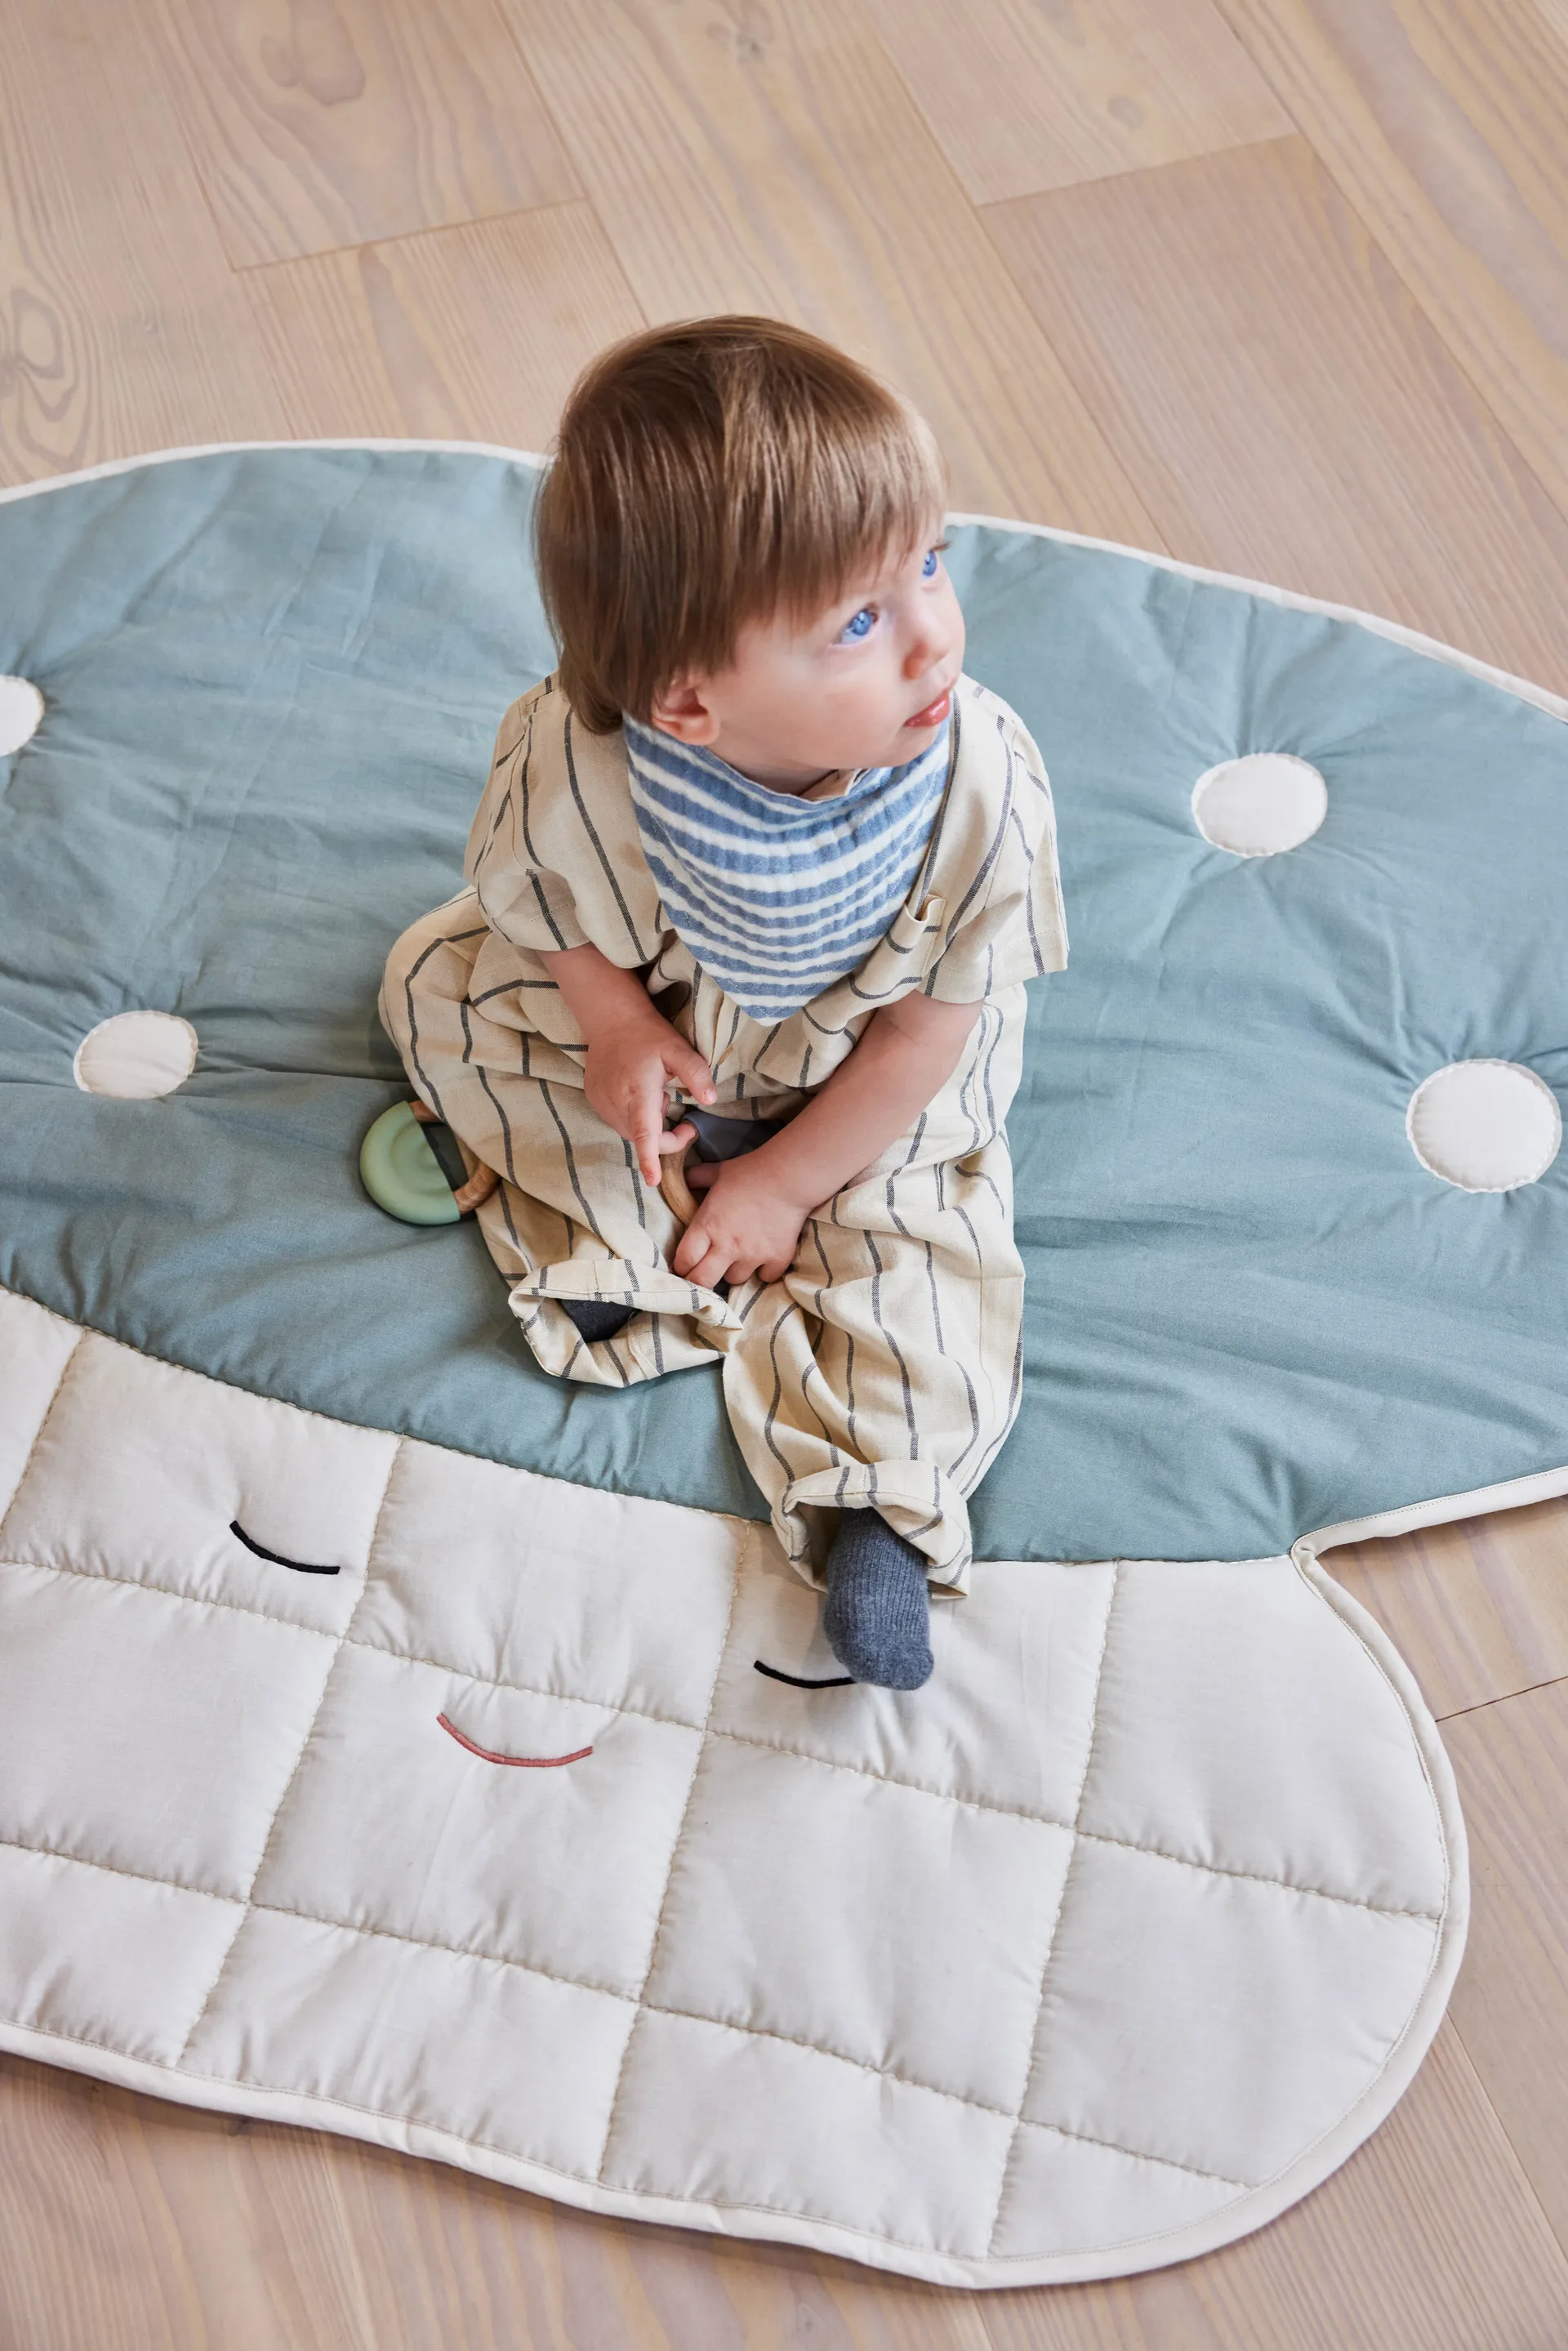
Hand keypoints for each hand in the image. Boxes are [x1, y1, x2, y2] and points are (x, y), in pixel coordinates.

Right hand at [582, 1005, 715, 1185]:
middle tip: (686, 1122)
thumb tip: (710, 1100)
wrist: (610, 1019)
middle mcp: (616, 1102)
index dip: (649, 1158)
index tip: (653, 1180)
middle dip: (666, 1139)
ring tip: (656, 1097)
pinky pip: (619, 1122)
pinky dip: (634, 1118)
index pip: (645, 1132)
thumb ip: (696, 1074)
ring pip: (631, 1133)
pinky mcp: (595, 1101)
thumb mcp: (678, 1049)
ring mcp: (602, 1103)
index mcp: (639, 1092)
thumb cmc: (648, 1034)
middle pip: (643, 1140)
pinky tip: (638, 1094)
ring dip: (648, 1126)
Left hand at [672, 1154, 812, 1287]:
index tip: (684, 1264)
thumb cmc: (751, 1172)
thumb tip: (683, 1178)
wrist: (789, 1176)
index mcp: (707, 1225)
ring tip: (739, 1256)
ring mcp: (753, 1255)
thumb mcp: (718, 1172)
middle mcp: (727, 1246)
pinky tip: (764, 1256)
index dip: (681, 1265)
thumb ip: (697, 1178)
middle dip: (699, 1280)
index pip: (684, 1260)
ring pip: (734, 1280)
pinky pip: (765, 1277)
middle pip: (702, 1281)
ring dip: (734, 1270)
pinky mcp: (777, 1259)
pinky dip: (764, 1270)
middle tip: (704, 1273)